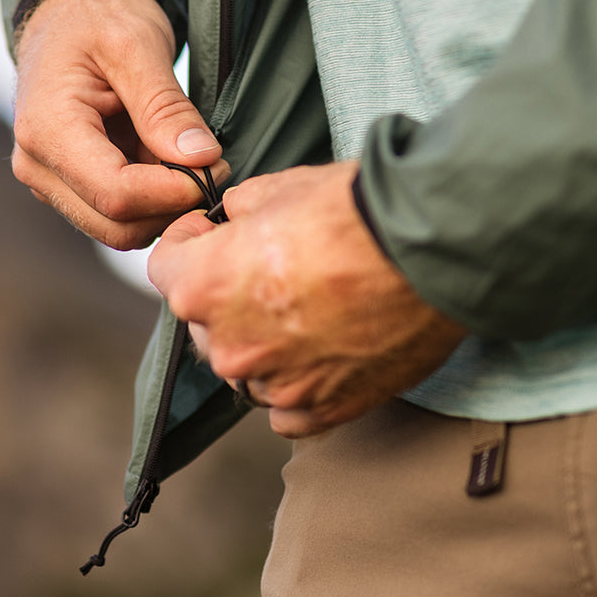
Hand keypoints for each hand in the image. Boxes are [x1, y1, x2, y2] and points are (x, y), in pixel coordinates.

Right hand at [11, 0, 228, 248]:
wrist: (70, 10)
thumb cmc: (98, 15)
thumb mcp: (136, 44)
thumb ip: (165, 106)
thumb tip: (199, 158)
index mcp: (47, 130)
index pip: (115, 193)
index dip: (174, 192)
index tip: (217, 166)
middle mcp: (39, 166)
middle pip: (116, 225)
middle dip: (173, 205)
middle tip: (216, 165)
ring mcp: (52, 180)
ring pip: (120, 229)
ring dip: (166, 206)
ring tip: (195, 157)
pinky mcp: (73, 184)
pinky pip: (119, 214)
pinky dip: (156, 199)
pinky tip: (174, 160)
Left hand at [148, 162, 466, 436]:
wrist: (434, 249)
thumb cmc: (357, 210)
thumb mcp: (282, 186)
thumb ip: (238, 209)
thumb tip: (232, 218)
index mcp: (206, 286)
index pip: (162, 268)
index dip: (186, 242)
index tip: (210, 234)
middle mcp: (231, 346)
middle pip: (205, 322)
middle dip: (226, 294)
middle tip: (270, 267)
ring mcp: (276, 386)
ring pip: (246, 367)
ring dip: (261, 341)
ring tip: (306, 307)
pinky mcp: (324, 411)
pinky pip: (285, 406)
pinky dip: (294, 383)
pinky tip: (320, 350)